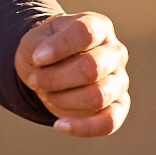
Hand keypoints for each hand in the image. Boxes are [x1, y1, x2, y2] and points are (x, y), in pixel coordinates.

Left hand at [15, 12, 129, 137]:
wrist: (49, 69)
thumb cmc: (45, 51)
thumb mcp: (35, 40)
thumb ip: (40, 46)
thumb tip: (44, 60)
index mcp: (99, 27)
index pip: (85, 33)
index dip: (58, 47)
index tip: (37, 57)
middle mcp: (115, 52)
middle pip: (90, 68)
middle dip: (54, 78)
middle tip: (35, 80)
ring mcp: (120, 80)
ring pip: (96, 97)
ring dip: (62, 99)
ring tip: (46, 94)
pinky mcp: (118, 107)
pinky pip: (109, 122)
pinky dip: (82, 127)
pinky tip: (59, 124)